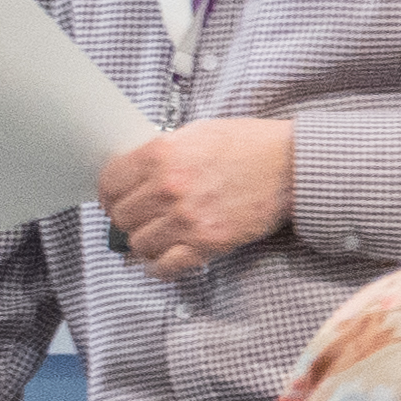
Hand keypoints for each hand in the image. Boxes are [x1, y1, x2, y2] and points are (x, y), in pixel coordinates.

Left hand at [98, 117, 295, 274]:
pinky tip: (163, 258)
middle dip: (128, 218)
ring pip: (139, 244)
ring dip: (145, 242)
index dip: (110, 194)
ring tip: (158, 235)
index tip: (116, 199)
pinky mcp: (208, 243)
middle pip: (121, 217)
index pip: (108, 184)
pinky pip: (165, 267)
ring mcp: (186, 219)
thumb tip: (132, 173)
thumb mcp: (195, 133)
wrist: (292, 165)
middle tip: (141, 217)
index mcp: (160, 155)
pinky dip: (159, 267)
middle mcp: (168, 188)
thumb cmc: (247, 144)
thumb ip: (160, 152)